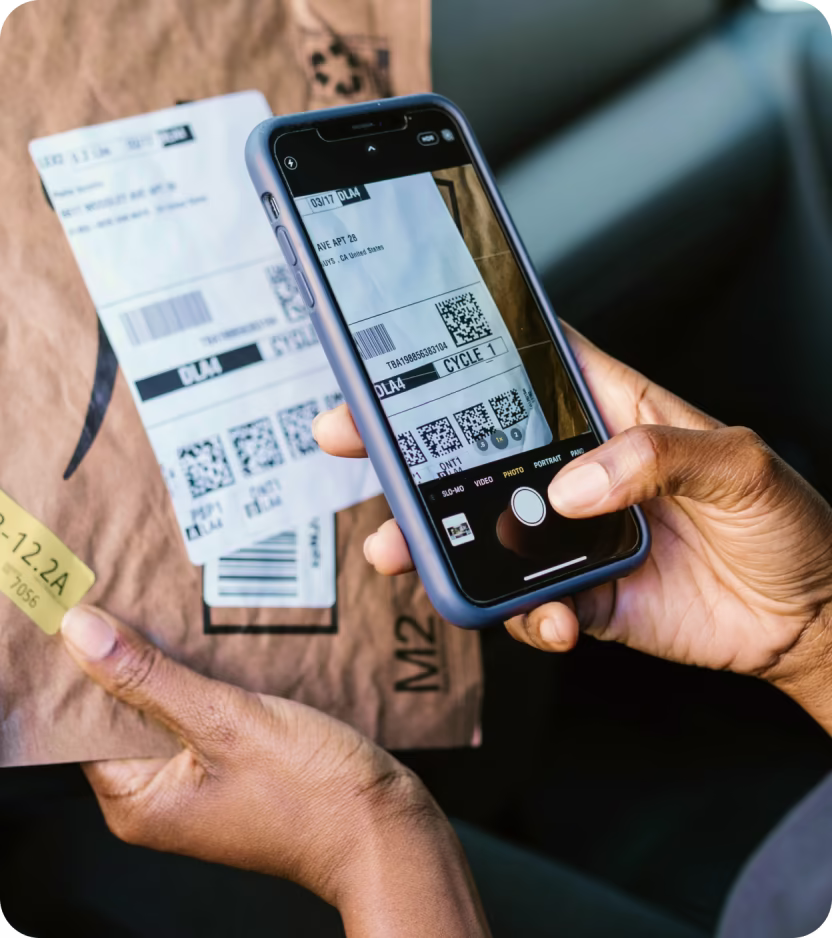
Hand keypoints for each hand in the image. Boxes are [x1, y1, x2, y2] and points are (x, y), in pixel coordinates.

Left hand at [60, 606, 489, 936]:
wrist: (386, 830)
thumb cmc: (313, 794)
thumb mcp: (225, 722)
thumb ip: (150, 677)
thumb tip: (81, 632)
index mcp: (139, 800)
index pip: (86, 720)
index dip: (85, 662)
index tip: (93, 604)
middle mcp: (161, 796)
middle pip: (126, 710)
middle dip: (133, 655)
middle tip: (145, 593)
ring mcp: (200, 783)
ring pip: (169, 707)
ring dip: (175, 662)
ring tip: (185, 607)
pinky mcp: (234, 768)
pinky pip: (205, 714)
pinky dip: (209, 679)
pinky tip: (223, 643)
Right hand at [313, 324, 831, 726]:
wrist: (810, 619)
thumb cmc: (787, 521)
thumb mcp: (738, 462)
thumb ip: (657, 455)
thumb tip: (572, 487)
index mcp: (609, 413)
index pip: (522, 371)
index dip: (459, 357)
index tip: (395, 352)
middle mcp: (578, 471)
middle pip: (476, 451)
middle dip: (410, 450)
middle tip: (354, 444)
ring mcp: (570, 536)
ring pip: (482, 532)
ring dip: (437, 544)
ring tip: (407, 555)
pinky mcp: (579, 593)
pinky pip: (527, 605)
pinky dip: (525, 618)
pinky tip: (552, 622)